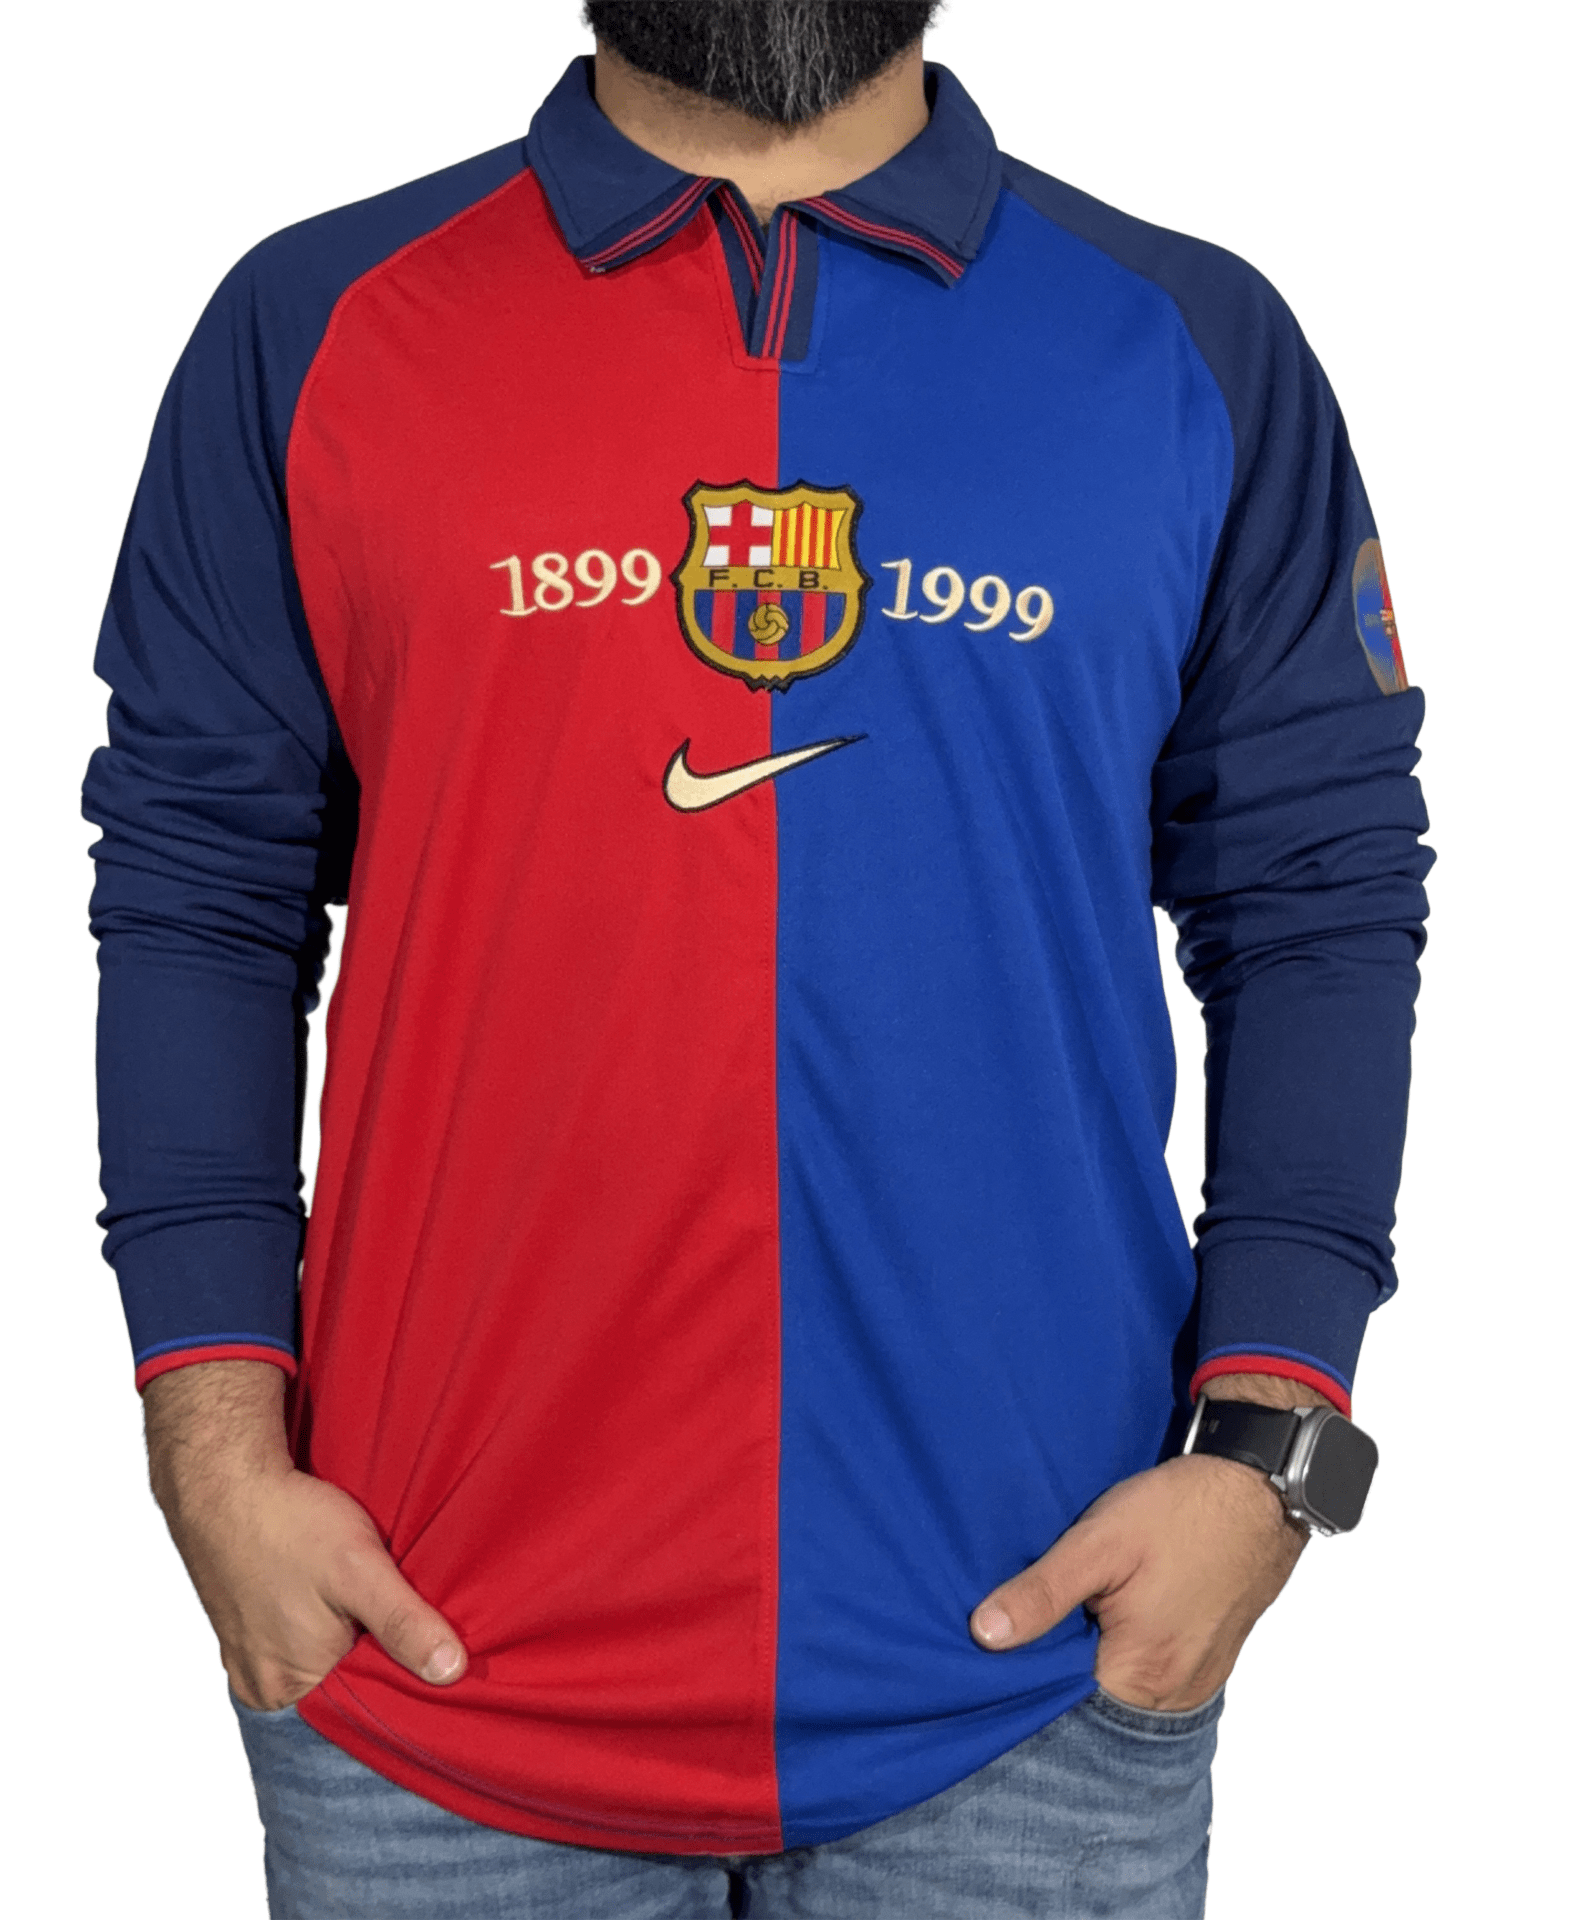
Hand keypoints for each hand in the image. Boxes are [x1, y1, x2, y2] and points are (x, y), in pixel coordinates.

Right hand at [144, 1361, 466, 1710]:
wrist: (226, 1481)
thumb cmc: (288, 1523)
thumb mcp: (360, 1570)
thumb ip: (405, 1624)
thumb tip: (451, 1672)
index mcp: (287, 1689)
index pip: (363, 1706)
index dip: (400, 1675)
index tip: (424, 1643)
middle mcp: (262, 1687)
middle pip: (340, 1687)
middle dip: (372, 1656)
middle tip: (391, 1610)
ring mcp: (246, 1659)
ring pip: (319, 1662)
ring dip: (346, 1637)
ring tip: (360, 1600)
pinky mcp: (242, 1631)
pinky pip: (293, 1643)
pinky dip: (318, 1624)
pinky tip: (330, 1595)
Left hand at [969, 1378, 1318, 1710]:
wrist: (1257, 1490)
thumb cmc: (1181, 1512)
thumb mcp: (1099, 1541)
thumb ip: (1042, 1593)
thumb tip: (984, 1635)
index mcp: (1142, 1674)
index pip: (1063, 1707)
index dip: (1024, 1682)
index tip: (995, 1653)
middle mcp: (1174, 1693)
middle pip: (1094, 1703)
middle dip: (1057, 1670)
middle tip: (1027, 1626)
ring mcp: (1197, 1681)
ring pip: (1124, 1690)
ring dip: (1092, 1661)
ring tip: (1067, 1618)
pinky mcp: (1208, 1661)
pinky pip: (1153, 1676)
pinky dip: (1124, 1655)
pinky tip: (1106, 1618)